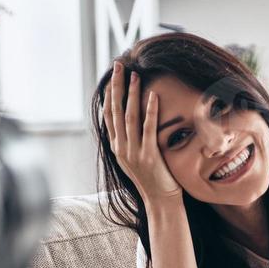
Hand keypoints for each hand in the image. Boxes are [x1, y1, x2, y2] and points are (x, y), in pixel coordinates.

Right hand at [101, 60, 181, 207]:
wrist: (160, 201)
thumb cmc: (152, 178)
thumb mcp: (136, 157)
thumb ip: (131, 140)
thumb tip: (130, 121)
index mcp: (117, 147)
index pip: (108, 114)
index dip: (109, 93)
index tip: (112, 75)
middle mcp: (121, 148)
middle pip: (115, 110)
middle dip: (116, 86)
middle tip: (118, 65)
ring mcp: (133, 152)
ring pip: (129, 117)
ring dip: (132, 93)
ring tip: (135, 75)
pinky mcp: (149, 155)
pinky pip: (148, 128)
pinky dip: (150, 110)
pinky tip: (153, 95)